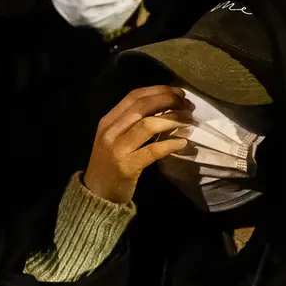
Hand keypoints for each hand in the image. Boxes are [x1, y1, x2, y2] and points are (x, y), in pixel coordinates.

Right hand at [82, 85, 192, 205]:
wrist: (96, 195)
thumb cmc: (110, 164)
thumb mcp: (115, 138)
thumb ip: (132, 123)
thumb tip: (165, 107)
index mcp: (108, 121)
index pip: (134, 96)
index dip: (159, 91)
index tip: (178, 92)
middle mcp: (110, 131)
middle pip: (142, 106)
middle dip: (168, 101)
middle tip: (187, 105)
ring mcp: (117, 149)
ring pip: (148, 125)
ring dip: (173, 119)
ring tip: (189, 121)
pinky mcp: (127, 166)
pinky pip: (152, 150)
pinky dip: (170, 144)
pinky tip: (182, 143)